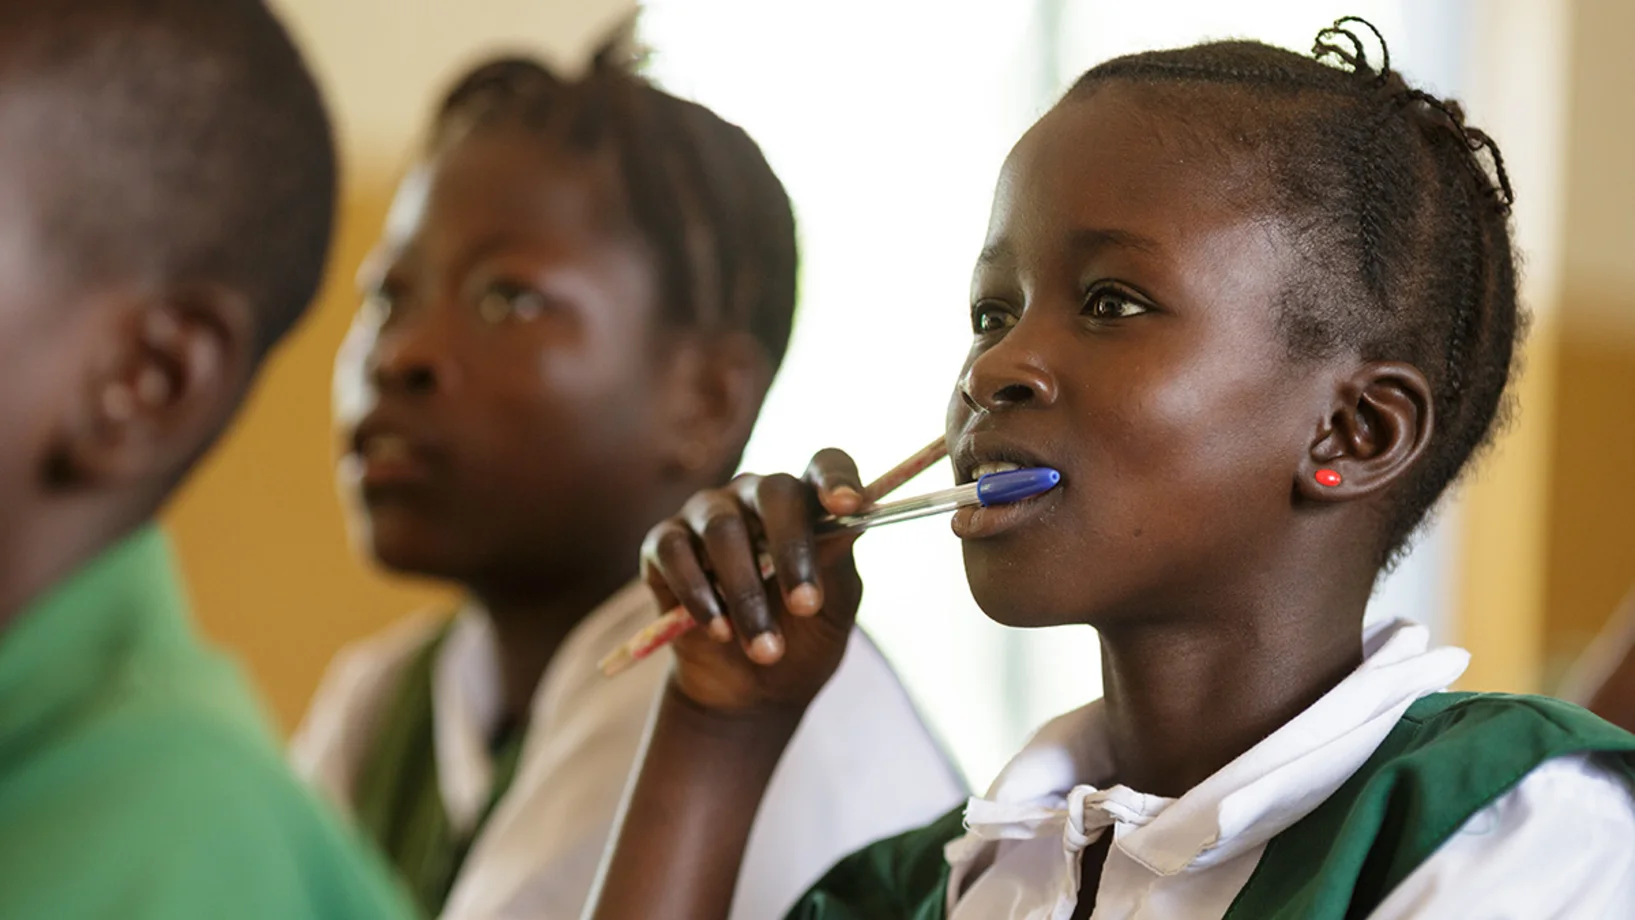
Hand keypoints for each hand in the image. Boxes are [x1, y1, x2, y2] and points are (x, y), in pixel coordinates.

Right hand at [641, 448, 865, 714]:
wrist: (749, 693)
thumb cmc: (800, 640)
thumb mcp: (833, 608)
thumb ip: (838, 561)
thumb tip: (850, 521)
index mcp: (805, 505)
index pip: (825, 465)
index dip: (837, 476)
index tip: (848, 504)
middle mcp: (754, 497)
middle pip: (773, 492)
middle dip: (792, 550)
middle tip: (805, 606)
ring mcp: (705, 515)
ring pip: (722, 529)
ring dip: (746, 593)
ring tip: (764, 647)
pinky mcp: (662, 544)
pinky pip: (675, 552)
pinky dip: (699, 595)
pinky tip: (720, 631)